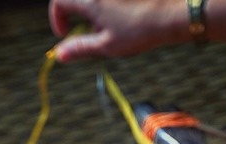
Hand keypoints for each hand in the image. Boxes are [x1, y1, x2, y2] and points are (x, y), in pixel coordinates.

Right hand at [49, 0, 188, 62]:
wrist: (168, 15)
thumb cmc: (138, 30)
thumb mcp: (105, 45)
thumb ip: (79, 48)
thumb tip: (59, 54)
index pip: (58, 2)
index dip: (56, 18)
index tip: (65, 33)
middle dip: (73, 13)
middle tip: (84, 31)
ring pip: (90, 0)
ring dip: (89, 10)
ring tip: (106, 26)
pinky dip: (104, 7)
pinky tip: (118, 16)